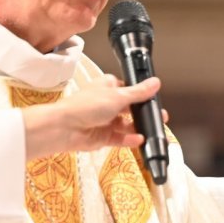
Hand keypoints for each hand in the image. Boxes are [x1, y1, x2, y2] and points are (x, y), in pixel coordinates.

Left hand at [22, 75, 158, 159]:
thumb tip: (156, 82)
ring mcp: (105, 121)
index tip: (155, 99)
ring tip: (153, 130)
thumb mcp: (118, 96)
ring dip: (138, 127)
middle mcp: (106, 103)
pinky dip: (130, 139)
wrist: (65, 128)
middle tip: (158, 117)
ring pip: (126, 125)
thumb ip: (139, 92)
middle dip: (143, 113)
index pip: (128, 89)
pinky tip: (140, 140)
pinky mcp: (103, 137)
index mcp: (108, 87)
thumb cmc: (86, 106)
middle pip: (129, 108)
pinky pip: (120, 138)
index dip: (141, 94)